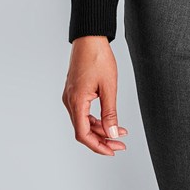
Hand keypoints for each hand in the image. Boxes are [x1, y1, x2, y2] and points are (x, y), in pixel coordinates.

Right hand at [62, 36, 128, 154]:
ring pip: (83, 121)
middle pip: (83, 130)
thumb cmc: (98, 57)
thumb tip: (113, 133)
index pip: (83, 134)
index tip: (112, 151)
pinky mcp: (74, 92)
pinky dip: (95, 119)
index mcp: (76, 101)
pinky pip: (83, 112)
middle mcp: (69, 101)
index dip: (97, 146)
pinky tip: (108, 120)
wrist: (89, 38)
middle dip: (102, 139)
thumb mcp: (109, 86)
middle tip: (120, 144)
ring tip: (119, 132)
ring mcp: (70, 97)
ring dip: (100, 129)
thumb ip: (110, 112)